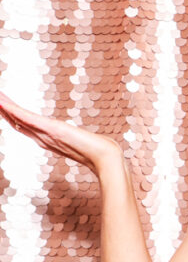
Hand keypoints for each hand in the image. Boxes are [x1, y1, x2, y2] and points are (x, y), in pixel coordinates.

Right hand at [0, 92, 122, 174]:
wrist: (104, 158)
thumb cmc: (97, 152)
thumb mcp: (82, 142)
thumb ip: (77, 140)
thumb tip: (78, 138)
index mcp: (47, 139)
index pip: (24, 125)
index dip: (12, 116)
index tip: (3, 105)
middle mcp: (42, 138)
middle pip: (17, 122)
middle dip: (4, 110)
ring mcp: (45, 134)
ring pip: (18, 119)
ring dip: (5, 107)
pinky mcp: (50, 130)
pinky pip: (28, 119)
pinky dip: (14, 111)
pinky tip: (3, 103)